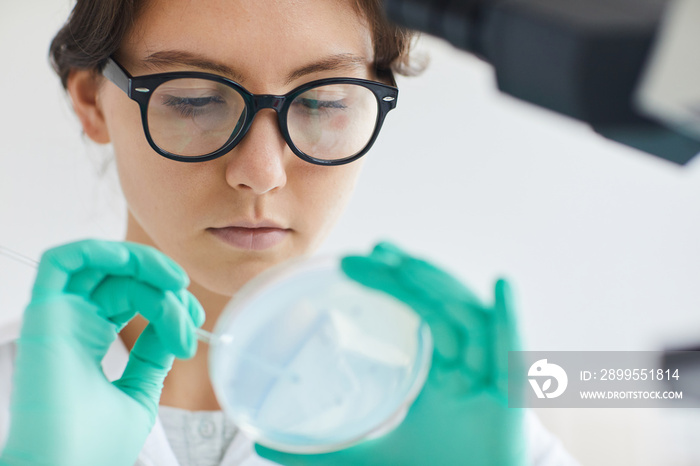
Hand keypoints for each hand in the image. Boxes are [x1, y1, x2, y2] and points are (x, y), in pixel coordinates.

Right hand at [0, 240, 203, 465]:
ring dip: (143, 262)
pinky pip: (61, 262)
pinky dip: (99, 250)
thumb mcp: (139, 393)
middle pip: (123, 278)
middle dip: (165, 285)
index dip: (169, 302)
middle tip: (191, 310)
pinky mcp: (44, 315)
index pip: (133, 298)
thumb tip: (173, 322)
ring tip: (175, 283)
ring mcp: (59, 317)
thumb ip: (152, 356)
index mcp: (90, 340)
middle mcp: (73, 323)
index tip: (194, 329)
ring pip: (100, 263)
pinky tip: (135, 266)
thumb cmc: (96, 447)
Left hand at [256, 242, 524, 465]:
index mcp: (436, 369)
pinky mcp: (512, 395)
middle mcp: (463, 362)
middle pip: (438, 305)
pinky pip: (512, 350)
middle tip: (375, 249)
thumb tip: (263, 442)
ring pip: (467, 320)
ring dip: (439, 290)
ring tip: (407, 265)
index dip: (390, 283)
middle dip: (409, 275)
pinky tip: (500, 285)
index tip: (357, 260)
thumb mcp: (372, 455)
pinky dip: (509, 317)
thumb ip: (322, 451)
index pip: (414, 313)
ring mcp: (488, 374)